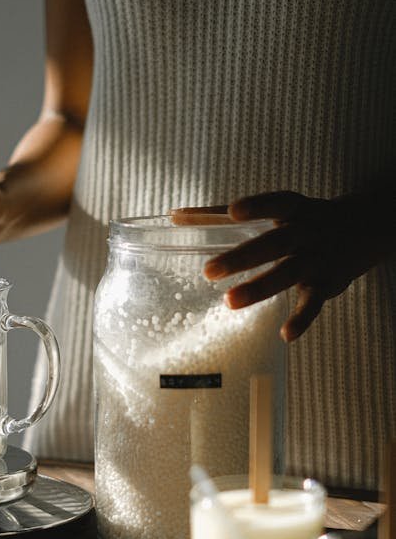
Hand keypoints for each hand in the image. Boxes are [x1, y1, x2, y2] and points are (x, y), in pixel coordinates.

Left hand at [200, 191, 378, 341]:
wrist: (364, 228)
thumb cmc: (302, 218)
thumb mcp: (270, 210)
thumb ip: (220, 214)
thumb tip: (173, 215)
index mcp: (293, 210)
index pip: (276, 203)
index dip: (257, 206)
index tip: (233, 211)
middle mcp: (306, 233)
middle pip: (275, 244)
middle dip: (243, 257)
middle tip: (209, 271)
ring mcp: (317, 260)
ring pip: (289, 274)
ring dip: (260, 288)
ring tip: (230, 302)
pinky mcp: (326, 285)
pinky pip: (314, 304)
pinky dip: (302, 319)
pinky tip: (284, 334)